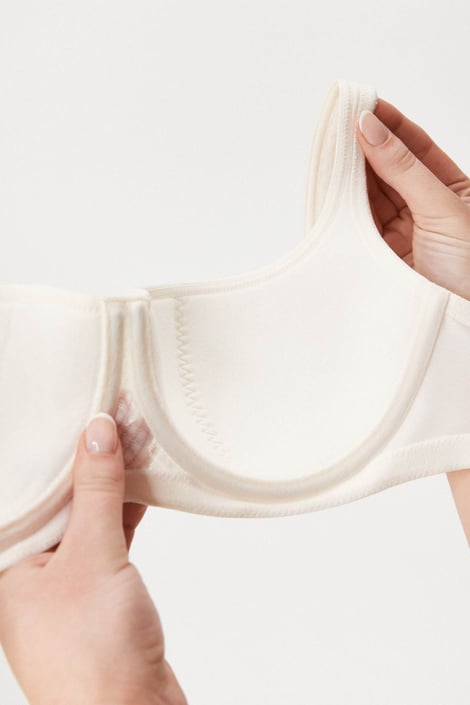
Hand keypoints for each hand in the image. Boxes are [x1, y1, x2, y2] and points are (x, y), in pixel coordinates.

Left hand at [0, 403, 186, 704]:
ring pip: (88, 516)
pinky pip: (110, 537)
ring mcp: (66, 582)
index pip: (30, 489)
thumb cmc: (91, 656)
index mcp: (8, 564)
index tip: (82, 409)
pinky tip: (143, 483)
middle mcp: (30, 572)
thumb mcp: (92, 555)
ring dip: (114, 481)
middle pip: (62, 499)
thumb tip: (97, 433)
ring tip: (137, 437)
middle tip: (117, 414)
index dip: (56, 446)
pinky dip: (127, 510)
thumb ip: (94, 491)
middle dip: (90, 458)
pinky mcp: (100, 592)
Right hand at [355, 103, 469, 543]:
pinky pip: (359, 227)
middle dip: (364, 144)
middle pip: (389, 169)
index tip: (362, 102)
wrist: (464, 329)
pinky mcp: (380, 262)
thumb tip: (369, 127)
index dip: (389, 123)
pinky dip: (343, 207)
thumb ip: (402, 169)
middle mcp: (427, 212)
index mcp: (454, 192)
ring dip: (350, 173)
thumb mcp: (443, 209)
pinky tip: (331, 187)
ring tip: (328, 146)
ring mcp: (403, 238)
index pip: (416, 148)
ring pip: (371, 197)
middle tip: (337, 119)